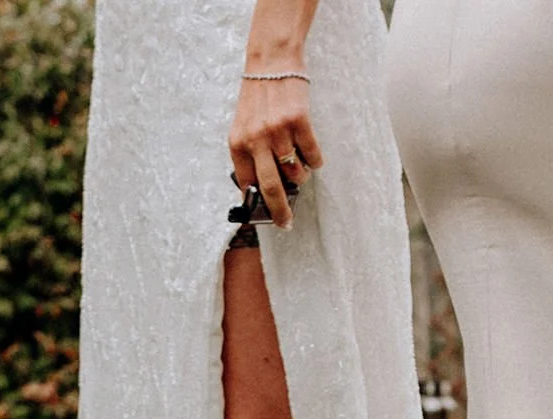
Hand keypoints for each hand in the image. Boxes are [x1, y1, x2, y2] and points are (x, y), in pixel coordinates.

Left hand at [228, 70, 322, 228]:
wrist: (272, 62)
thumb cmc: (259, 97)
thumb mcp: (244, 126)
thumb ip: (250, 155)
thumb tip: (262, 189)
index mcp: (238, 142)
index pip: (247, 184)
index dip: (259, 204)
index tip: (268, 218)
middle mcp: (256, 138)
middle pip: (270, 187)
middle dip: (280, 211)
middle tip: (287, 223)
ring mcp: (278, 131)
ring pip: (295, 172)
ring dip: (301, 177)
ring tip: (301, 167)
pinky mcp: (299, 122)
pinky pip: (312, 156)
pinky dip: (315, 161)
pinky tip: (312, 155)